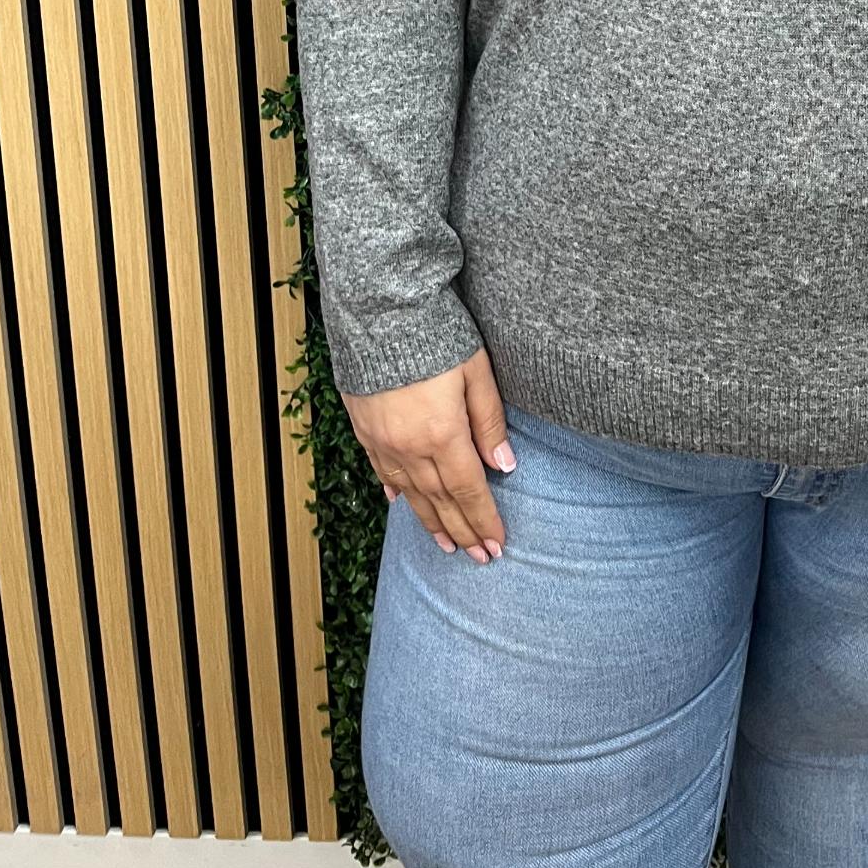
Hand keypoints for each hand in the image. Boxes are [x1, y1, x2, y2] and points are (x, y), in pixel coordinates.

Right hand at [342, 345, 513, 562]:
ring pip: (410, 493)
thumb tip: (504, 465)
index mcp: (442, 434)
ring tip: (447, 545)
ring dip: (431, 522)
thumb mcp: (476, 371)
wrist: (380, 309)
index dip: (484, 520)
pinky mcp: (364, 427)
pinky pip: (382, 470)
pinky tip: (403, 504)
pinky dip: (396, 491)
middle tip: (479, 559)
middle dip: (463, 531)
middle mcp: (409, 446)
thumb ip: (489, 421)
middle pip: (440, 500)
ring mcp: (382, 440)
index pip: (469, 490)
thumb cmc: (437, 332)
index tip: (497, 544)